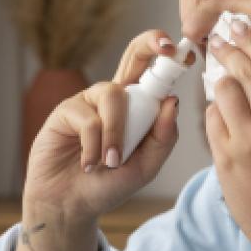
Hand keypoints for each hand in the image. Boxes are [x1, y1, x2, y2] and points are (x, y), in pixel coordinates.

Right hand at [23, 30, 193, 226]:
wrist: (72, 206)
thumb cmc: (107, 185)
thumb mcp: (145, 167)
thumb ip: (162, 138)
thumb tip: (172, 101)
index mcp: (137, 107)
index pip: (154, 72)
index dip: (167, 56)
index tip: (184, 52)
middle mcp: (114, 97)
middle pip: (133, 54)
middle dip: (150, 43)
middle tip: (166, 47)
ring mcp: (89, 101)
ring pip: (113, 96)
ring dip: (116, 134)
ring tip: (111, 162)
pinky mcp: (66, 111)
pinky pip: (88, 119)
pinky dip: (94, 146)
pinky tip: (89, 163)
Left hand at [204, 22, 250, 250]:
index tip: (237, 27)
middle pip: (243, 70)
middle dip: (227, 51)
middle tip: (218, 40)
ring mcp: (248, 139)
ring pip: (222, 91)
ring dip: (219, 84)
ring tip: (219, 81)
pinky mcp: (225, 157)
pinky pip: (211, 121)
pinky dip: (213, 115)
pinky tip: (219, 117)